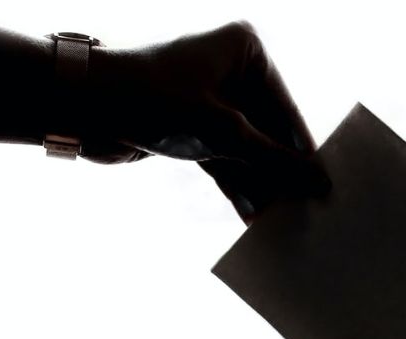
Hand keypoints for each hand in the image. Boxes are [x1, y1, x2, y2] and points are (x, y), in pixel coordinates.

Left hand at [84, 22, 327, 222]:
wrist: (80, 105)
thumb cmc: (152, 100)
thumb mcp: (223, 134)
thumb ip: (274, 161)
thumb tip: (319, 183)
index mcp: (246, 50)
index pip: (287, 108)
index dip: (303, 152)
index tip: (324, 187)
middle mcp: (230, 69)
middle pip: (269, 130)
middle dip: (280, 173)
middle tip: (305, 211)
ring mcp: (210, 99)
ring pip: (247, 148)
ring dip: (259, 184)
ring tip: (281, 221)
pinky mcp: (191, 126)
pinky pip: (224, 158)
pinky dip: (235, 184)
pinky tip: (252, 215)